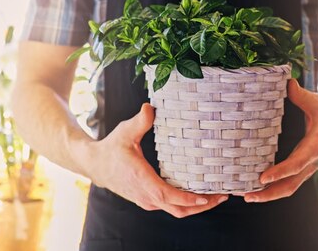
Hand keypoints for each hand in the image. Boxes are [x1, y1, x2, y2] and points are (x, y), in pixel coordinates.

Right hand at [86, 103, 227, 217]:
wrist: (95, 165)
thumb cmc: (112, 148)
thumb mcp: (124, 132)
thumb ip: (139, 121)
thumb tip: (150, 107)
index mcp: (141, 180)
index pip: (167, 196)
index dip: (188, 199)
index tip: (206, 196)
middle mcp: (145, 195)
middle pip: (178, 209)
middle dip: (202, 205)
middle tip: (222, 195)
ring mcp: (147, 201)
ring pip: (176, 211)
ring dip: (196, 207)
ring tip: (216, 196)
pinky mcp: (148, 200)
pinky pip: (171, 207)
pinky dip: (187, 204)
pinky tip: (199, 194)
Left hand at [243, 79, 317, 202]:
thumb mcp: (316, 102)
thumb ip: (301, 95)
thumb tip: (288, 83)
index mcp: (314, 147)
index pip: (297, 164)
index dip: (280, 172)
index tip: (263, 177)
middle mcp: (311, 163)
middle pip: (290, 185)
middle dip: (269, 193)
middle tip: (248, 195)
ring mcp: (308, 170)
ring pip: (289, 188)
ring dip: (268, 195)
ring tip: (247, 196)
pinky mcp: (303, 171)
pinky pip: (288, 184)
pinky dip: (273, 190)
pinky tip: (256, 189)